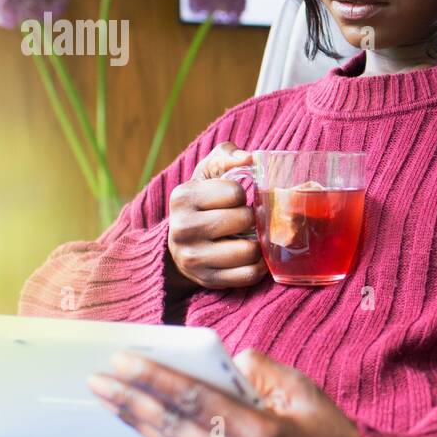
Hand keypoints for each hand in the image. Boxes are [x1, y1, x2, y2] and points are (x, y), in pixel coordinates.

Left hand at [87, 349, 374, 436]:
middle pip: (171, 427)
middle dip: (130, 400)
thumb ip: (259, 370)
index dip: (153, 378)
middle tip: (97, 379)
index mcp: (259, 434)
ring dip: (136, 423)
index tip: (122, 360)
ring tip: (109, 399)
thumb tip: (224, 361)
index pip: (192, 399)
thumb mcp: (303, 391)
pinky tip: (142, 426)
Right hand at [166, 141, 268, 293]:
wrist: (178, 245)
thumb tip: (249, 158)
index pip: (235, 192)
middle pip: (245, 219)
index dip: (241, 195)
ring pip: (250, 250)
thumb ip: (226, 157)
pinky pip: (249, 275)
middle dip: (251, 218)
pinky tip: (251, 256)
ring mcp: (194, 258)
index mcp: (183, 197)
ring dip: (257, 243)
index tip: (233, 200)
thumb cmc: (202, 202)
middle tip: (244, 220)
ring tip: (248, 237)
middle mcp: (183, 228)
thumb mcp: (207, 174)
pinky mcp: (208, 280)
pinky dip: (258, 266)